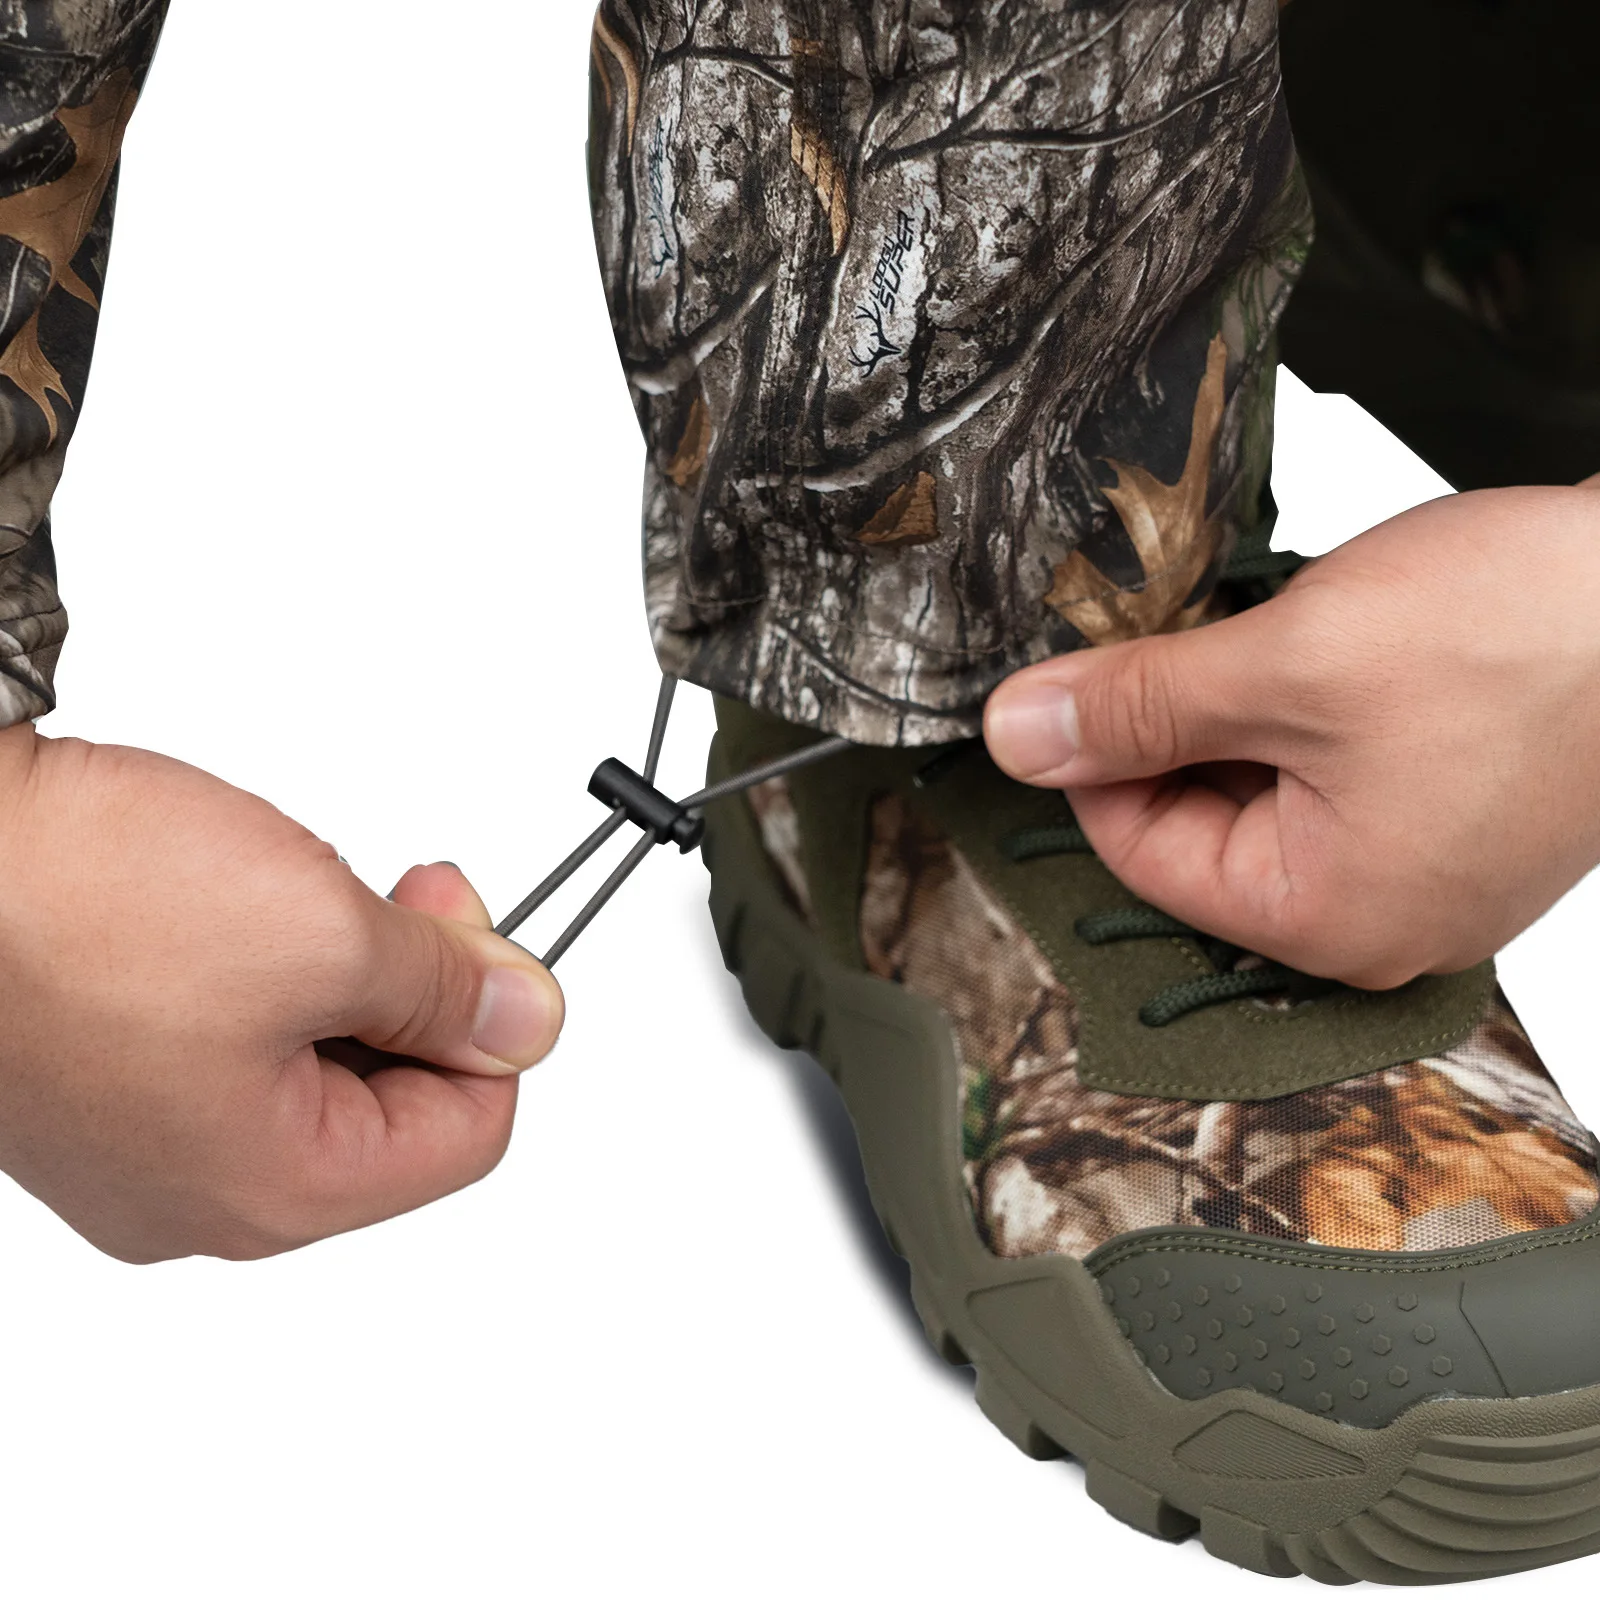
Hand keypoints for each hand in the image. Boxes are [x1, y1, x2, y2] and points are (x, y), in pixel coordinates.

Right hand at [0, 723, 562, 1262]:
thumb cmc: (77, 901)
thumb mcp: (325, 932)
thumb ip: (447, 989)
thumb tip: (529, 1020)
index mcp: (273, 1190)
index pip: (469, 1135)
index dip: (495, 1024)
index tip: (475, 932)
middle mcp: (202, 1198)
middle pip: (394, 1105)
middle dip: (418, 990)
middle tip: (406, 893)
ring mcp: (145, 1149)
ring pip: (319, 1068)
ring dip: (343, 972)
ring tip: (294, 891)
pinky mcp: (105, 1089)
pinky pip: (238, 1048)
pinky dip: (270, 976)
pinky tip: (235, 911)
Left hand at [984, 481, 1599, 987]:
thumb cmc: (1528, 635)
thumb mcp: (1288, 663)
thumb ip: (1140, 707)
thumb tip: (1019, 738)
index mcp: (1327, 919)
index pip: (1139, 854)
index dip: (1092, 758)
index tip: (1074, 675)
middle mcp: (1379, 921)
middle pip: (1201, 827)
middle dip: (1176, 724)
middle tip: (1181, 627)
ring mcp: (1427, 870)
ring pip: (1269, 791)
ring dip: (1242, 705)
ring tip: (1278, 626)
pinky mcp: (1460, 813)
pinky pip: (1337, 775)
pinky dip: (1307, 707)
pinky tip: (1329, 642)